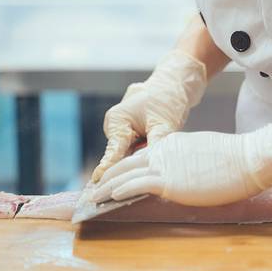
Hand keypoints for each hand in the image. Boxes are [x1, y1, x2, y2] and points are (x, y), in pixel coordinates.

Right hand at [91, 51, 206, 181]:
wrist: (174, 84)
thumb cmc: (167, 99)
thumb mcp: (164, 124)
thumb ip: (155, 145)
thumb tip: (152, 166)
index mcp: (117, 121)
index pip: (113, 149)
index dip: (107, 167)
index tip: (96, 180)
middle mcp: (116, 126)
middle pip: (120, 155)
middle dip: (127, 168)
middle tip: (131, 186)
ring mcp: (123, 130)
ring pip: (129, 154)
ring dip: (138, 162)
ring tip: (147, 176)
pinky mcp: (133, 134)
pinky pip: (136, 150)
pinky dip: (143, 156)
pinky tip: (151, 166)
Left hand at [92, 109, 271, 205]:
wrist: (247, 158)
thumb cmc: (235, 159)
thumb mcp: (205, 154)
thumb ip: (188, 162)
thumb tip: (185, 175)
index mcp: (173, 144)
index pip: (142, 156)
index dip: (125, 167)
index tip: (114, 176)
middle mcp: (164, 151)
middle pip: (128, 163)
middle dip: (109, 176)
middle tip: (95, 187)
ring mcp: (165, 165)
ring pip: (126, 174)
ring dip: (107, 186)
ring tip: (94, 196)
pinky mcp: (169, 180)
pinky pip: (137, 184)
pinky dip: (120, 190)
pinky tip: (110, 197)